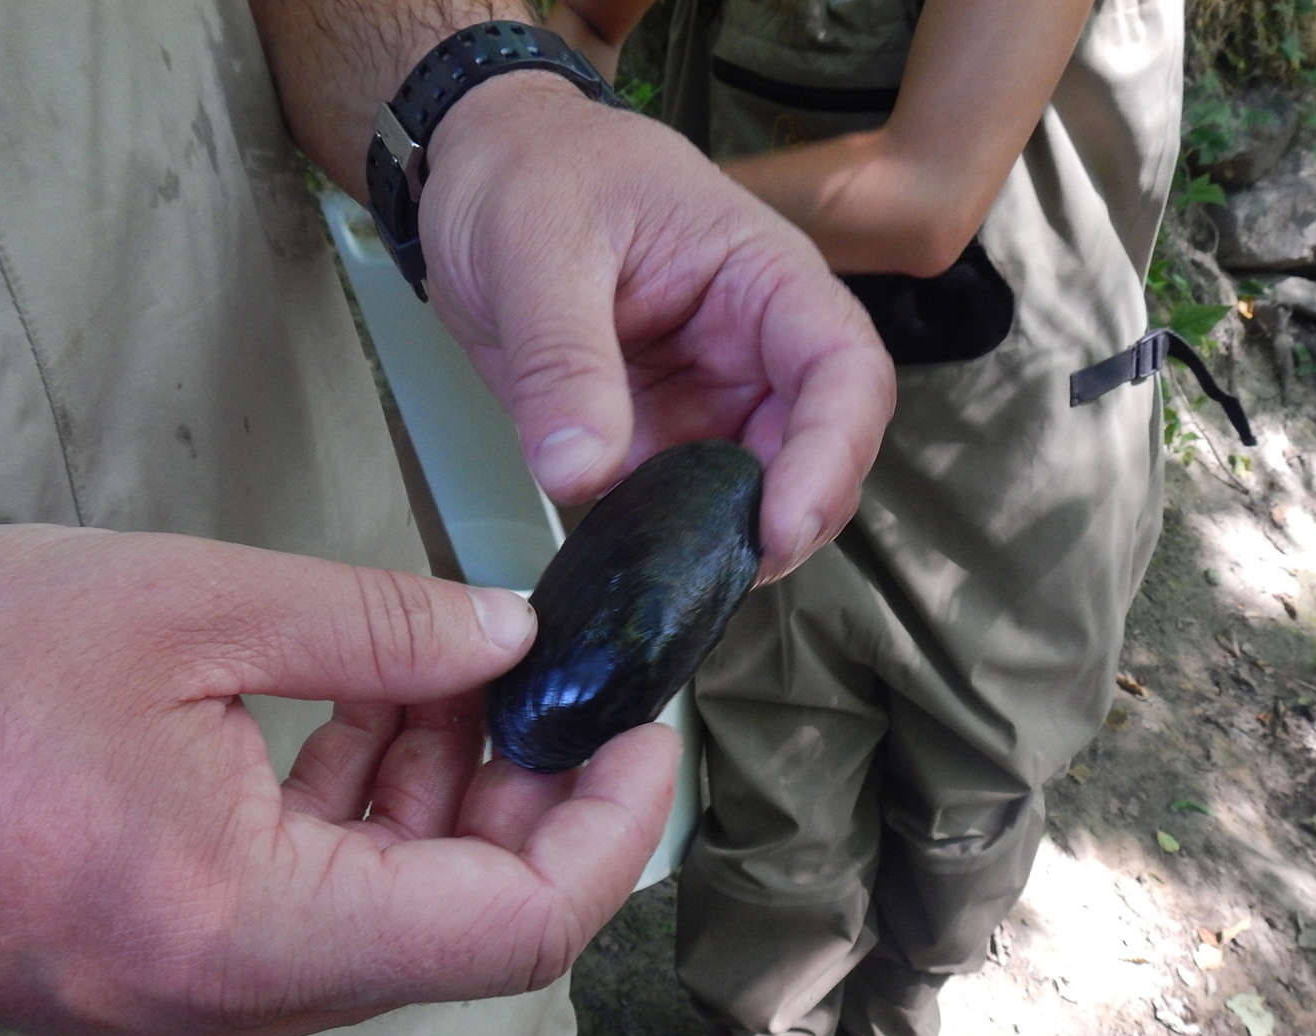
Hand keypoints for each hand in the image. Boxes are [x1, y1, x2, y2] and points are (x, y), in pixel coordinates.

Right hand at [0, 524, 677, 1035]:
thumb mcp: (184, 607)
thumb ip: (377, 624)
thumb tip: (510, 631)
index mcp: (244, 929)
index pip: (514, 929)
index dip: (609, 830)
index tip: (641, 731)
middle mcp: (235, 999)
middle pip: (468, 919)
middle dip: (533, 791)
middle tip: (550, 673)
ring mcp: (203, 997)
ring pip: (400, 907)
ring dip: (452, 788)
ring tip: (451, 666)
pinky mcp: (176, 967)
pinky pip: (325, 899)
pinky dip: (373, 804)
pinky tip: (373, 703)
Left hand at [421, 75, 895, 581]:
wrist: (473, 177)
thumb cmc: (529, 173)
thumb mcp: (537, 249)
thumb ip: (564, 360)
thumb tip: (579, 473)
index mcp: (762, 279)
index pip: (843, 370)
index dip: (831, 455)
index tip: (781, 527)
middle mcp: (751, 349)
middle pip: (814, 451)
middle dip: (785, 522)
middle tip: (722, 579)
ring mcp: (704, 401)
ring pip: (748, 495)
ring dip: (721, 545)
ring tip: (668, 582)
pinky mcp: (652, 438)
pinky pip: (675, 507)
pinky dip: (661, 544)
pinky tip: (627, 568)